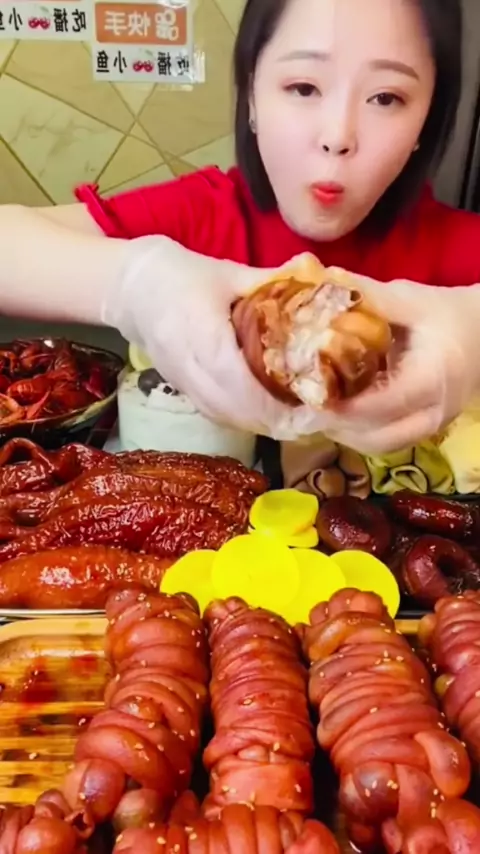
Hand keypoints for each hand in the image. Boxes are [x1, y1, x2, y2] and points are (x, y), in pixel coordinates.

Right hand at [102, 239, 336, 440]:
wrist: (130, 288)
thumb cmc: (182, 275)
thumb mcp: (229, 273)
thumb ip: (272, 284)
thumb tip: (318, 284)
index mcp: (201, 331)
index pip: (237, 378)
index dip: (271, 399)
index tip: (306, 405)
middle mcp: (187, 364)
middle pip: (233, 408)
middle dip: (275, 419)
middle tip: (313, 417)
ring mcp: (181, 381)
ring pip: (224, 416)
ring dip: (261, 423)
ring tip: (297, 421)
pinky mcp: (180, 389)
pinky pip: (215, 413)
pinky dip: (243, 419)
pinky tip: (267, 416)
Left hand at [323, 272, 479, 453]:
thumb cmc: (445, 314)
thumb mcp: (410, 299)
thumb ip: (369, 297)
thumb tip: (322, 286)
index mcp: (433, 377)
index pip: (385, 404)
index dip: (346, 407)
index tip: (313, 396)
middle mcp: (436, 410)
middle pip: (380, 438)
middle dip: (340, 428)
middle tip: (306, 409)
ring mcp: (433, 425)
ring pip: (382, 446)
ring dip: (347, 435)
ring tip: (317, 414)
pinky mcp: (427, 429)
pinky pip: (389, 442)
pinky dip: (360, 434)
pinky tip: (339, 415)